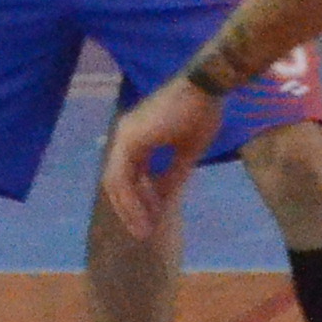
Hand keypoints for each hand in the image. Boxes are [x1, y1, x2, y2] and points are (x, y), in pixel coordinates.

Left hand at [101, 70, 226, 237]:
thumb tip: (165, 199)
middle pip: (117, 182)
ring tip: (145, 230)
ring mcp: (124, 136)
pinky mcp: (130, 139)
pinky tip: (146, 214)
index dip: (140, 199)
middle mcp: (125, 136)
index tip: (154, 218)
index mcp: (137, 137)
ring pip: (116, 183)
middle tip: (144, 232)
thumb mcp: (186, 151)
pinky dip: (132, 198)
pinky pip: (122, 178)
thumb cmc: (201, 113)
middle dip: (130, 209)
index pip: (129, 175)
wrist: (205, 89)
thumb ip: (173, 174)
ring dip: (129, 208)